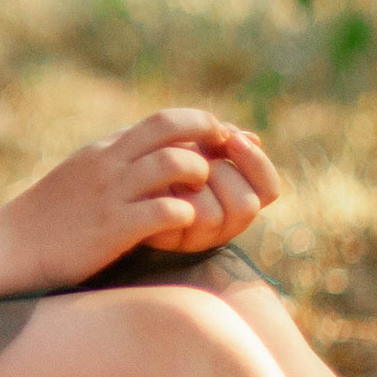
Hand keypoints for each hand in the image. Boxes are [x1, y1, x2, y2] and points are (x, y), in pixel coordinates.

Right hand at [0, 108, 280, 286]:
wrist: (10, 246)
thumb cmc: (52, 217)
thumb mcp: (85, 176)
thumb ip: (120, 163)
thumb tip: (159, 154)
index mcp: (105, 149)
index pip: (164, 119)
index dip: (202, 125)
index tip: (221, 144)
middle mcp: (109, 163)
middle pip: (170, 126)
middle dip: (208, 135)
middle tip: (226, 159)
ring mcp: (111, 193)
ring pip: (173, 163)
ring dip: (198, 175)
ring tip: (200, 196)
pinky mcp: (112, 228)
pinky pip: (164, 212)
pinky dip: (185, 216)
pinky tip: (185, 227)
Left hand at [140, 121, 280, 253]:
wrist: (107, 184)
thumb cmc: (149, 158)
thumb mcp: (186, 144)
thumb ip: (217, 141)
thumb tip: (249, 137)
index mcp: (233, 198)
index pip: (269, 189)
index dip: (257, 163)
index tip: (232, 139)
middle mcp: (221, 224)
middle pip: (245, 204)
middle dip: (217, 173)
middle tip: (192, 161)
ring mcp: (195, 237)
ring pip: (213, 214)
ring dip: (189, 184)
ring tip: (166, 173)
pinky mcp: (166, 240)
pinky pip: (178, 220)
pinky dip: (165, 197)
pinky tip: (150, 185)